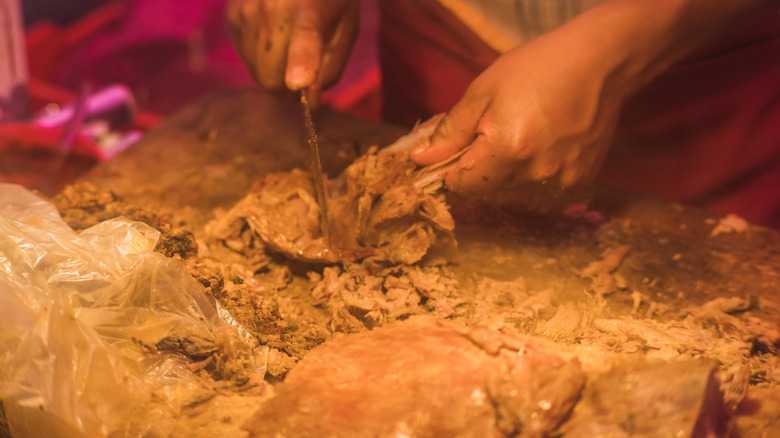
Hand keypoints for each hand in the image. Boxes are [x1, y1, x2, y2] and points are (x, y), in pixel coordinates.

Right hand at [227, 0, 358, 104]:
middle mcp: (272, 7)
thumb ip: (331, 68)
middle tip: (303, 84)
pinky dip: (260, 58)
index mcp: (310, 9)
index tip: (298, 82)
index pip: (305, 39)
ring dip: (274, 72)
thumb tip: (309, 100)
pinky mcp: (232, 15)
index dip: (301, 63)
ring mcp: (247, 10)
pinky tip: (274, 37)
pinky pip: (245, 58)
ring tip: (289, 48)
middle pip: (270, 77)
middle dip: (286, 91)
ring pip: (255, 71)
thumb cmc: (330, 2)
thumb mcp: (346, 31)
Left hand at [410, 28, 626, 197]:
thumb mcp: (483, 92)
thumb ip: (450, 132)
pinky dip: (535, 170)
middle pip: (487, 190)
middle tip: (490, 131)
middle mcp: (535, 175)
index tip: (454, 151)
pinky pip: (542, 186)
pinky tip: (544, 140)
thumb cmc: (537, 68)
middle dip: (480, 167)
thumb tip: (420, 159)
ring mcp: (561, 181)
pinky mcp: (580, 180)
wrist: (600, 62)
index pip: (461, 187)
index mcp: (506, 152)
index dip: (451, 170)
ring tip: (521, 132)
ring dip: (508, 171)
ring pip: (515, 190)